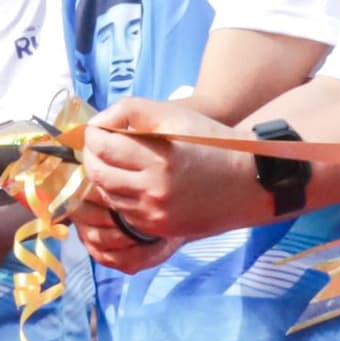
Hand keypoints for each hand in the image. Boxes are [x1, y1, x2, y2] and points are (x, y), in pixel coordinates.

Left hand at [79, 98, 259, 261]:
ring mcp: (156, 214)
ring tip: (112, 164)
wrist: (248, 180)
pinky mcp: (161, 229)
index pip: (102, 146)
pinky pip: (125, 215)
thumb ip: (130, 111)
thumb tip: (98, 123)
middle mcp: (154, 190)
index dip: (92, 135)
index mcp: (157, 158)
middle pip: (98, 175)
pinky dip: (121, 199)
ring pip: (108, 198)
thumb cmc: (211, 141)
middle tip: (96, 147)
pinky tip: (130, 185)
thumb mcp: (173, 115)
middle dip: (91, 158)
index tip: (96, 130)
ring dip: (103, 180)